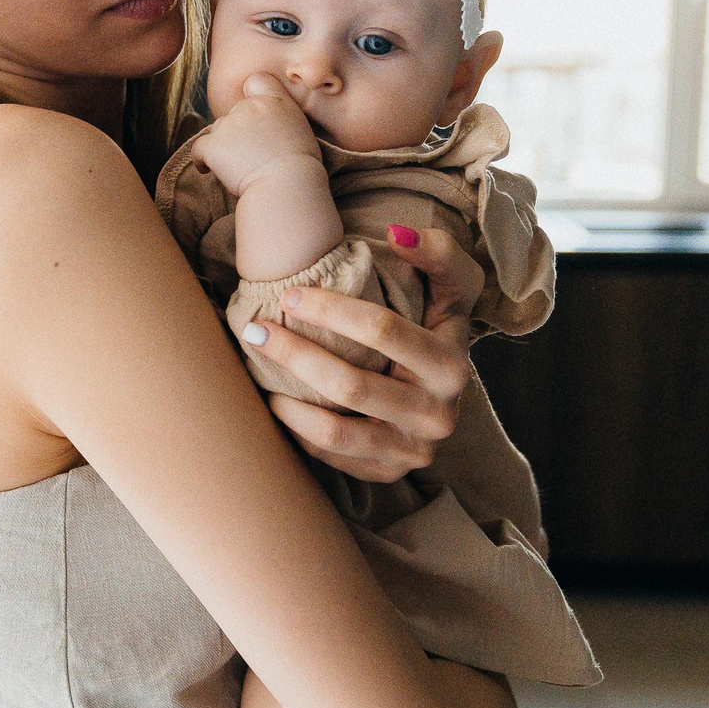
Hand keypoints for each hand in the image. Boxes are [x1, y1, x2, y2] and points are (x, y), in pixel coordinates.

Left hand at [194, 73, 321, 195]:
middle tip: (250, 155)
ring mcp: (229, 124)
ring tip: (238, 168)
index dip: (252, 95)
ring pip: (218, 131)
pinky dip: (202, 159)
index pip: (256, 81)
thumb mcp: (302, 132)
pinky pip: (199, 149)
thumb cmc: (300, 169)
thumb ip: (282, 121)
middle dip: (238, 131)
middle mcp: (250, 107)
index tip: (254, 114)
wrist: (288, 186)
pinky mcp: (214, 144)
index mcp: (275, 102)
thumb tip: (269, 130)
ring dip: (223, 146)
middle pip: (234, 113)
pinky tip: (207, 170)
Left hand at [249, 221, 483, 481]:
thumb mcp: (452, 285)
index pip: (384, 331)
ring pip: (337, 431)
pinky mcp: (387, 472)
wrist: (443, 388)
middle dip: (296, 353)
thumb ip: (437, 252)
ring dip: (287, 400)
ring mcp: (412, 451)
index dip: (331, 309)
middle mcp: (437, 416)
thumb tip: (396, 235)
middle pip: (352, 384)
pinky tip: (275, 399)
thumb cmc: (436, 324)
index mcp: (453, 366)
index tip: (290, 294)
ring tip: (257, 368)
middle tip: (255, 330)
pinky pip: (331, 455)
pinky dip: (297, 428)